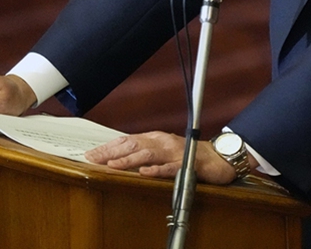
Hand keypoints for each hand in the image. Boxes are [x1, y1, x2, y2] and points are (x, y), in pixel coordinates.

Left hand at [84, 131, 250, 184]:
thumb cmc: (190, 156)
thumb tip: (121, 158)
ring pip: (148, 154)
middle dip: (111, 152)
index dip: (108, 147)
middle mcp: (163, 142)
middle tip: (93, 158)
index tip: (91, 154)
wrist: (219, 158)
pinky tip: (145, 173)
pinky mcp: (187, 164)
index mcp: (156, 138)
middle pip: (133, 145)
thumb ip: (146, 153)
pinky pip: (170, 167)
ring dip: (128, 160)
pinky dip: (157, 170)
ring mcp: (175, 152)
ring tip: (112, 165)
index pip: (127, 141)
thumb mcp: (164, 151)